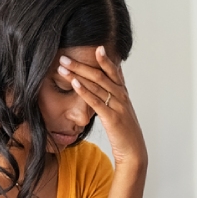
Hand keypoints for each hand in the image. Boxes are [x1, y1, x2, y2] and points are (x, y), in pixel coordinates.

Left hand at [57, 46, 146, 169]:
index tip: (96, 46)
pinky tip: (74, 84)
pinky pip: (96, 102)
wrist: (134, 151)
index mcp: (123, 94)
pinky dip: (84, 91)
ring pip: (96, 86)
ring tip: (63, 67)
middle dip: (81, 65)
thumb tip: (112, 82)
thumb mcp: (121, 110)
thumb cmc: (124, 131)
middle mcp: (121, 96)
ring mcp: (117, 106)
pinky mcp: (111, 117)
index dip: (105, 59)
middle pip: (100, 75)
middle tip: (64, 57)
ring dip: (77, 74)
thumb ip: (116, 96)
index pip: (114, 71)